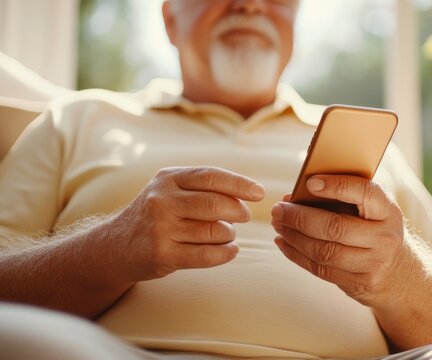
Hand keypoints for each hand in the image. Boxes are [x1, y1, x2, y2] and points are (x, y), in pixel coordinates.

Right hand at [111, 167, 264, 280]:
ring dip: (229, 234)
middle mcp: (161, 201)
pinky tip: (230, 250)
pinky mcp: (162, 255)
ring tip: (227, 234)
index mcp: (168, 179)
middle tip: (245, 215)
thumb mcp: (171, 190)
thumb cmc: (156, 215)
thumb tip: (247, 192)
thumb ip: (203, 187)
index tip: (259, 193)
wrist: (115, 246)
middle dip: (238, 210)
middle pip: (215, 204)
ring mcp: (160, 228)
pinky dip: (226, 253)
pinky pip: (206, 255)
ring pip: (214, 231)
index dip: (239, 184)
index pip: (211, 176)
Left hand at [271, 175, 409, 307]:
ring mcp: (373, 264)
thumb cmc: (374, 231)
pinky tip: (284, 242)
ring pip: (325, 251)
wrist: (398, 274)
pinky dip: (296, 254)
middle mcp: (385, 237)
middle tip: (279, 209)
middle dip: (301, 217)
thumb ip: (341, 200)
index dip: (337, 186)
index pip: (364, 193)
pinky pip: (321, 269)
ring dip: (295, 237)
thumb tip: (293, 196)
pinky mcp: (359, 284)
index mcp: (388, 211)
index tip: (310, 183)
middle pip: (336, 227)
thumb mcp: (372, 211)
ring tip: (279, 225)